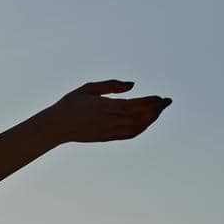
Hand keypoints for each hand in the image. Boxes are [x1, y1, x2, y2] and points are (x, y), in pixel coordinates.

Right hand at [47, 80, 170, 143]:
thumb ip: (111, 85)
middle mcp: (108, 121)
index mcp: (103, 107)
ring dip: (151, 119)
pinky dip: (142, 128)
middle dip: (156, 109)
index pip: (133, 106)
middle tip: (166, 101)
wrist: (56, 127)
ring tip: (159, 110)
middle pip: (139, 117)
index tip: (160, 97)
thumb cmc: (70, 104)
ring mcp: (109, 132)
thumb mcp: (88, 88)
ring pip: (137, 127)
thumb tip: (133, 85)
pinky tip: (147, 122)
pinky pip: (130, 135)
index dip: (150, 102)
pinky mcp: (108, 138)